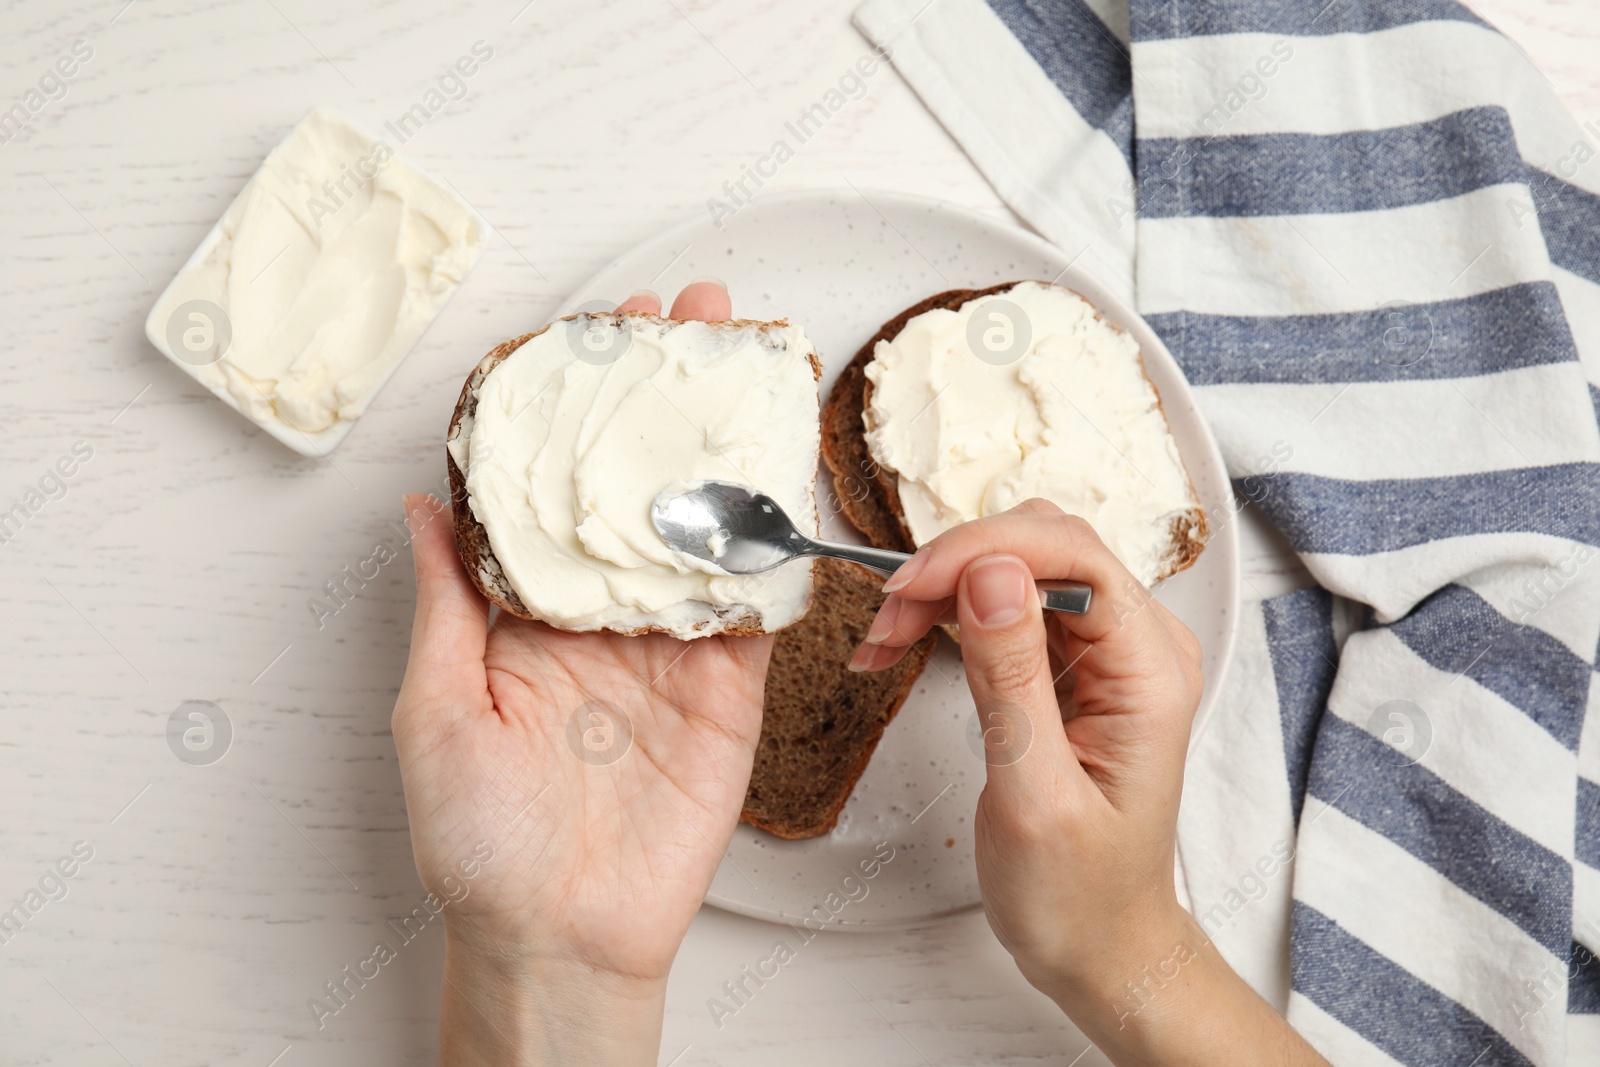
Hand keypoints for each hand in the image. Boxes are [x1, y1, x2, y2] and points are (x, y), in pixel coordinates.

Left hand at [393, 283, 767, 1065]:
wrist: (560, 937)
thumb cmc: (477, 841)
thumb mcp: (437, 709)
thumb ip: (446, 603)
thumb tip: (419, 505)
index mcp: (523, 612)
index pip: (550, 487)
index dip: (569, 411)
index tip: (587, 339)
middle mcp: (599, 616)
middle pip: (635, 487)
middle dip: (659, 401)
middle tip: (686, 320)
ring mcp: (668, 648)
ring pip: (701, 527)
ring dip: (723, 446)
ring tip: (740, 368)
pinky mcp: (727, 688)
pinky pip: (751, 604)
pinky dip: (768, 541)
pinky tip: (779, 472)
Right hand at [850, 500, 1327, 1064]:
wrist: (1100, 944)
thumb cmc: (1078, 893)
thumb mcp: (1034, 794)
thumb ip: (1014, 678)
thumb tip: (991, 572)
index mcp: (1151, 672)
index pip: (1073, 555)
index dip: (983, 551)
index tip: (909, 588)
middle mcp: (1140, 646)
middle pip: (1044, 547)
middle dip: (954, 565)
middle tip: (885, 618)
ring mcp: (1109, 651)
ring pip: (1017, 568)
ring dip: (943, 587)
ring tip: (882, 638)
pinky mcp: (1075, 664)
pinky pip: (1008, 603)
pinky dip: (949, 612)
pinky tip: (901, 643)